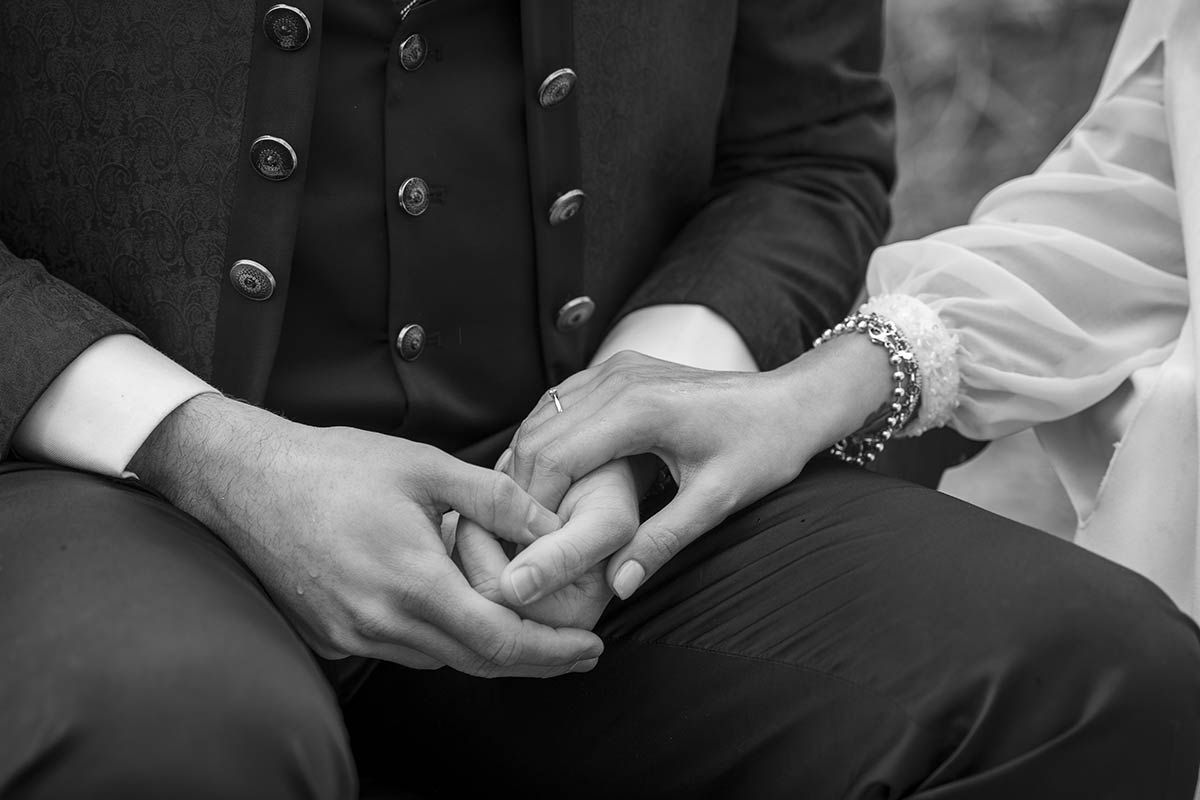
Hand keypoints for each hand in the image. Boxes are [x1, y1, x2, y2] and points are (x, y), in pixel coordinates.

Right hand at [129, 393, 603, 677]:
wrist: (243, 480)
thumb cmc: (334, 467)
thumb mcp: (425, 467)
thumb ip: (495, 499)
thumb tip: (552, 524)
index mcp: (411, 583)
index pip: (499, 640)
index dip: (552, 650)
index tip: (591, 646)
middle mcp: (382, 624)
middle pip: (478, 663)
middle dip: (536, 661)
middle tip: (578, 651)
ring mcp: (353, 635)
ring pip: (442, 661)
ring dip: (490, 653)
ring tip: (532, 630)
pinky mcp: (332, 635)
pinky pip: (405, 651)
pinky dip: (445, 642)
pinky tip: (463, 614)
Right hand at [505, 341, 892, 598]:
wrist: (791, 401)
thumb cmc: (763, 449)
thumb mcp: (718, 501)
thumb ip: (663, 541)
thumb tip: (617, 587)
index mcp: (638, 409)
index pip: (553, 458)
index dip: (531, 508)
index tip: (525, 550)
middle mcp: (618, 379)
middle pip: (537, 436)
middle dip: (518, 491)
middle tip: (513, 542)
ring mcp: (615, 369)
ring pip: (542, 417)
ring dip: (525, 465)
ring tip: (522, 518)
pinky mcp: (617, 370)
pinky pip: (560, 404)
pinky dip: (543, 440)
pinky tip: (543, 480)